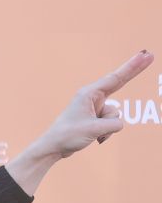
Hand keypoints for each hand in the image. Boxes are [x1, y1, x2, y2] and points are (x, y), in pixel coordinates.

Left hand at [34, 49, 151, 157]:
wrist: (53, 147)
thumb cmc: (68, 135)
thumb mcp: (95, 129)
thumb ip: (113, 124)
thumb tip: (118, 123)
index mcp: (89, 94)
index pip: (116, 78)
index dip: (133, 66)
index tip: (145, 55)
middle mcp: (92, 97)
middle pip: (119, 83)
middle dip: (134, 71)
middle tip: (150, 56)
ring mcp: (94, 107)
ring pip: (115, 114)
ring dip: (108, 127)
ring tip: (91, 132)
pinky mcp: (95, 117)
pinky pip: (110, 123)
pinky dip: (106, 132)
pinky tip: (94, 138)